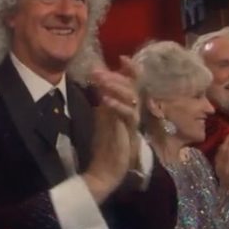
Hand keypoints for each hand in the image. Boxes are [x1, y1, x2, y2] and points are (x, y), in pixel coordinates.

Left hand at [83, 62, 139, 202]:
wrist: (107, 171)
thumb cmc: (105, 146)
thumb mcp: (102, 119)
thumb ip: (105, 100)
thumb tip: (99, 82)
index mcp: (126, 107)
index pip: (132, 84)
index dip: (130, 70)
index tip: (122, 57)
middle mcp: (132, 112)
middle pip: (131, 87)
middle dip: (114, 76)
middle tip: (97, 71)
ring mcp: (132, 122)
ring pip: (131, 98)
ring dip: (114, 87)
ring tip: (99, 80)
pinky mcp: (130, 133)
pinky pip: (127, 115)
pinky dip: (116, 106)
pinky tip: (104, 100)